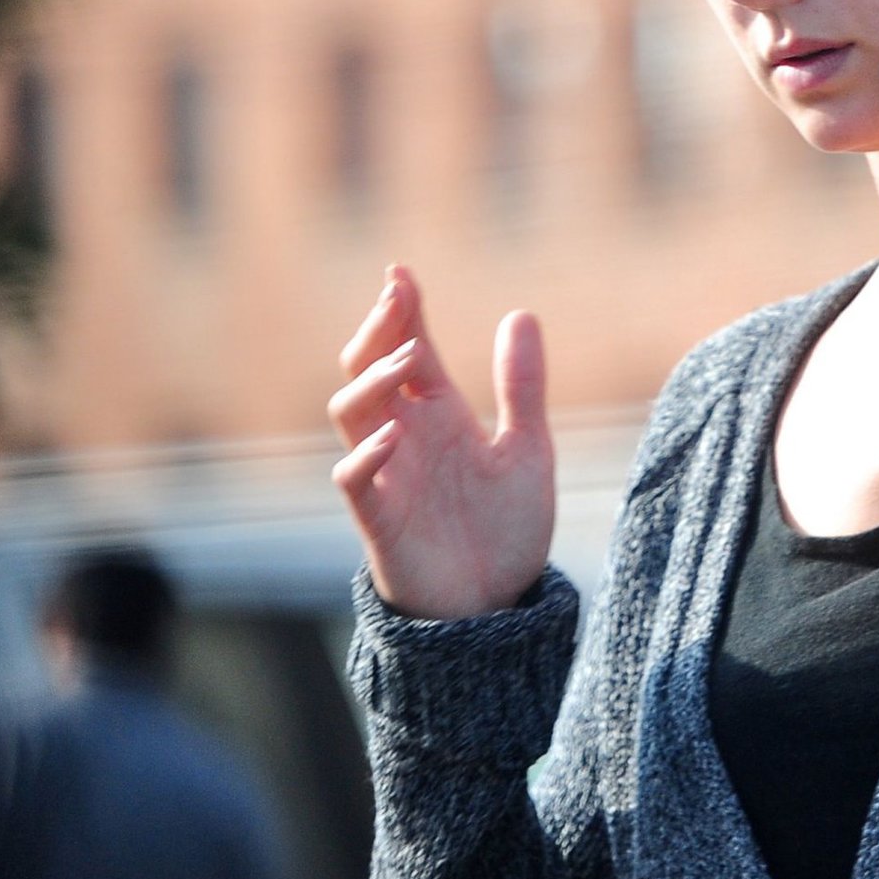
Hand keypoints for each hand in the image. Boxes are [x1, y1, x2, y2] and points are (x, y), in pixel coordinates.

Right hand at [328, 266, 554, 619]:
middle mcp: (406, 437)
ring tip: (408, 361)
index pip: (409, 349)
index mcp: (440, 415)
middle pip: (368, 369)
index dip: (401, 312)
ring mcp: (388, 475)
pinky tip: (390, 434)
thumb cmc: (505, 527)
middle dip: (377, 331)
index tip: (400, 273)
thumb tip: (521, 313)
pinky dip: (365, 455)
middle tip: (396, 296)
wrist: (498, 606)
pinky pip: (354, 480)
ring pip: (350, 413)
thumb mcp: (527, 447)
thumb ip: (522, 386)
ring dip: (372, 383)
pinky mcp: (380, 519)